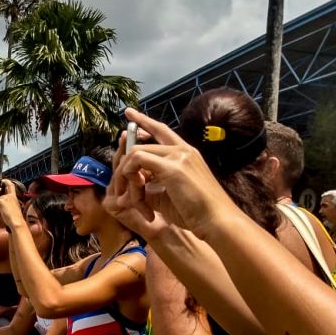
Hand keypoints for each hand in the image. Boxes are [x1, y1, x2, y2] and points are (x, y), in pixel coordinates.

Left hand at [0, 179, 23, 228]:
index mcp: (14, 197)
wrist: (16, 222)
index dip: (7, 181)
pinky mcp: (0, 201)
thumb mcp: (12, 209)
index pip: (11, 185)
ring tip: (2, 213)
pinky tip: (0, 213)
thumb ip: (6, 203)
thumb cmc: (15, 218)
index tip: (3, 180)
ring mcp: (5, 198)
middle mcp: (10, 195)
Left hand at [113, 108, 237, 238]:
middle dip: (125, 155)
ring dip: (126, 175)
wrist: (216, 221)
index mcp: (186, 153)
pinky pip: (138, 160)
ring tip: (129, 198)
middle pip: (142, 141)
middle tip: (119, 178)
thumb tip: (131, 184)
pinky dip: (130, 176)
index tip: (129, 113)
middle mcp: (183, 149)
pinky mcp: (173, 166)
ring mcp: (179, 155)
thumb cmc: (196, 213)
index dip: (143, 121)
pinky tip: (134, 193)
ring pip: (136, 152)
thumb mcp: (168, 195)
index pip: (161, 130)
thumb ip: (150, 184)